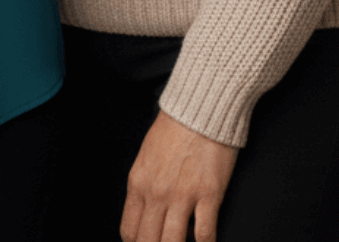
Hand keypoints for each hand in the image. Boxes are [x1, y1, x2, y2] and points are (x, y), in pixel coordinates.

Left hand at [120, 110, 237, 241]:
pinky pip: (205, 234)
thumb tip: (147, 216)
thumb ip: (144, 188)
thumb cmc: (173, 131)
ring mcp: (182, 196)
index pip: (129, 231)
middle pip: (149, 241)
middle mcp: (156, 193)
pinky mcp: (209, 195)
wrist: (198, 110)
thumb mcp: (146, 158)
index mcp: (138, 183)